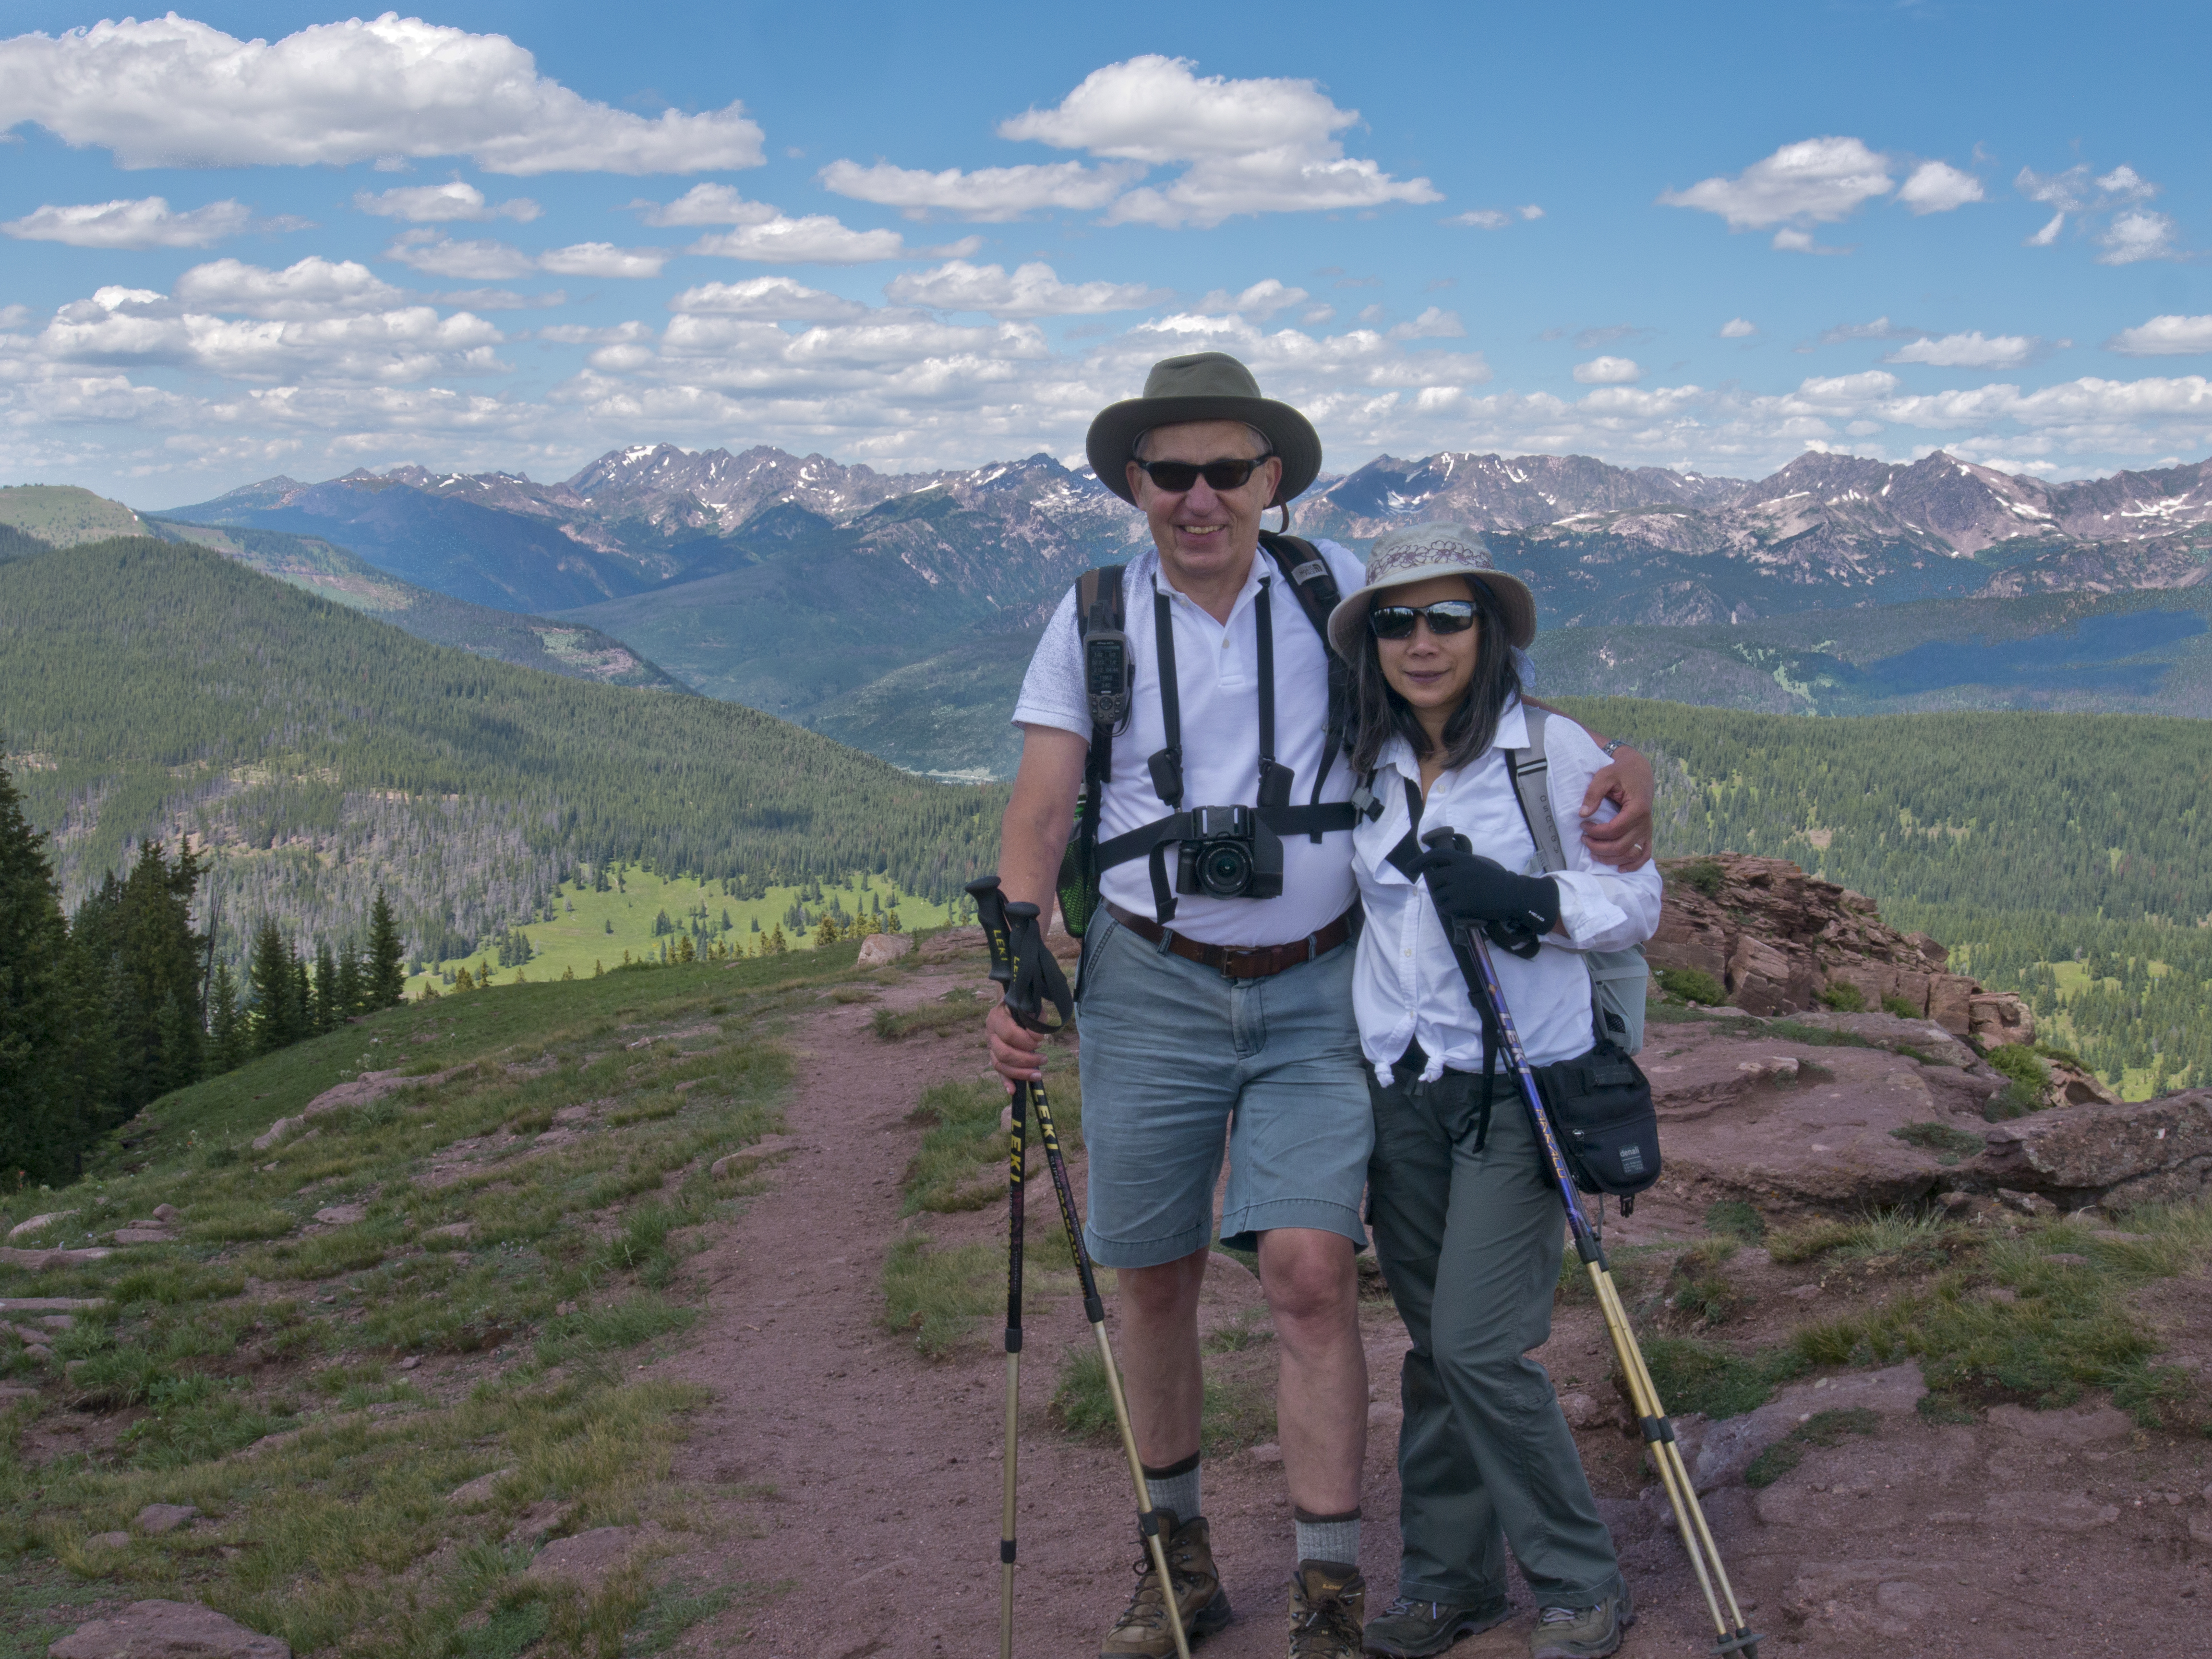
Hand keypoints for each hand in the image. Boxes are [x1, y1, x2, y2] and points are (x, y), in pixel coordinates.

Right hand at [986, 999, 1044, 1086]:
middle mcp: (990, 1033)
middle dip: (1026, 1060)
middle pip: (1004, 1053)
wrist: (1010, 1007)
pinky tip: (1013, 1091)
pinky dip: (1005, 1081)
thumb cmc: (1022, 1007)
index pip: (1009, 1034)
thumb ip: (1035, 1018)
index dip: (1026, 1041)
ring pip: (1000, 1065)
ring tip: (1038, 1075)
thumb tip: (1037, 1036)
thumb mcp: (1030, 1006)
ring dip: (1020, 1072)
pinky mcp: (994, 1056)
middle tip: (1044, 1059)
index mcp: (997, 1017)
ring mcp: (991, 1047)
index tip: (1041, 1041)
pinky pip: (999, 1071)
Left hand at [1408, 847, 1560, 934]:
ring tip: (1460, 902)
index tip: (1410, 867)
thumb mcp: (1477, 865)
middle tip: (1449, 894)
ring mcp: (1458, 887)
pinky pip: (1445, 908)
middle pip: (1434, 880)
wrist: (1513, 894)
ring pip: (1438, 896)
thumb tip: (1439, 872)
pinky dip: (1450, 911)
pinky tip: (1462, 910)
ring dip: (1444, 901)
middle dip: (1438, 888)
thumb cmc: (1497, 881)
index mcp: (1462, 859)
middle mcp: (1457, 871)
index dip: (1420, 861)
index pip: (1435, 855)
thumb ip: (1459, 866)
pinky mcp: (1461, 904)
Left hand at [1580, 746, 1653, 870]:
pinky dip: (1634, 864)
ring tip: (1593, 853)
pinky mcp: (1647, 833)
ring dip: (1611, 858)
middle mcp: (1645, 823)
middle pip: (1621, 846)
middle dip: (1599, 847)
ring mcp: (1647, 830)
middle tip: (1584, 839)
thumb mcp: (1605, 776)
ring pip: (1631, 854)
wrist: (1639, 770)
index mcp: (1637, 809)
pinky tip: (1620, 868)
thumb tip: (1583, 814)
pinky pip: (1645, 854)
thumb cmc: (1621, 772)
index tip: (1583, 825)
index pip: (1614, 830)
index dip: (1595, 832)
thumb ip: (1593, 794)